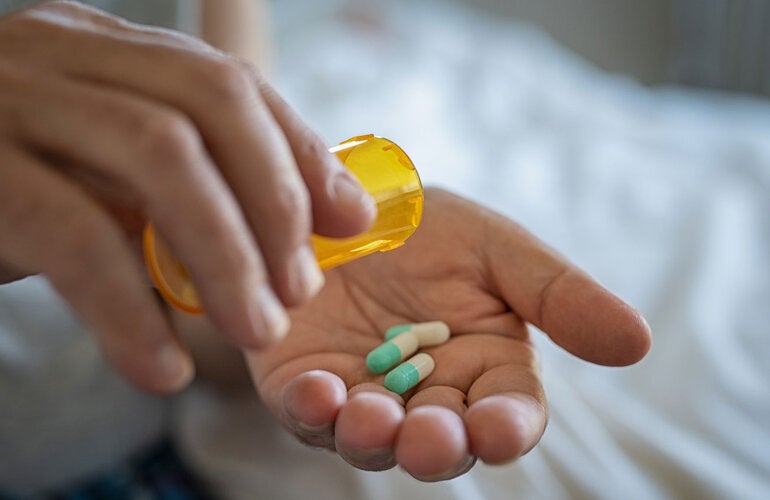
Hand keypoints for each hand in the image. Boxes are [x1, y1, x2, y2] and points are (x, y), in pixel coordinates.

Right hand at [0, 1, 373, 391]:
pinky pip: (74, 236)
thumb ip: (189, 181)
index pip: (228, 81)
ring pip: (156, 155)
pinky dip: (130, 309)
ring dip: (224, 255)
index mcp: (102, 49)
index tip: (347, 222)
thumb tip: (316, 220)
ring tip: (254, 331)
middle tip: (299, 291)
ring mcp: (8, 102)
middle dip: (273, 200)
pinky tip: (161, 368)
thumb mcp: (101, 172)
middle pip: (208, 101)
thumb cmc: (4, 189)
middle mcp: (59, 53)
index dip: (301, 152)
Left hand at [247, 188, 650, 480]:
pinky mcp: (303, 384)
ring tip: (371, 417)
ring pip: (372, 439)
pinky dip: (311, 410)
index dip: (504, 428)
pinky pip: (305, 412)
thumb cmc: (426, 226)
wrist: (341, 204)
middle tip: (431, 437)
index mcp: (483, 365)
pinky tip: (315, 391)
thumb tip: (638, 342)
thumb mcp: (496, 248)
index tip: (496, 428)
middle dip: (436, 446)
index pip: (507, 414)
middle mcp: (425, 394)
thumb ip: (557, 295)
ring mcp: (362, 395)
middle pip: (440, 441)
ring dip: (373, 437)